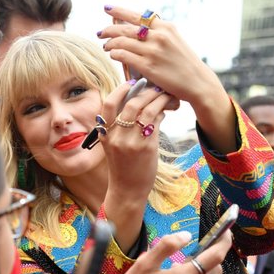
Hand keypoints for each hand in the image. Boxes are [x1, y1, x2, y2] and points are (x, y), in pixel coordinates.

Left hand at [97, 6, 235, 153]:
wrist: (197, 82)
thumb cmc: (184, 63)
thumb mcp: (174, 40)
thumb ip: (158, 32)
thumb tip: (138, 27)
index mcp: (165, 27)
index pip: (137, 15)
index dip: (119, 11)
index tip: (106, 8)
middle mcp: (159, 36)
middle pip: (126, 28)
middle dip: (109, 29)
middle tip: (100, 32)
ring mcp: (153, 51)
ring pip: (122, 42)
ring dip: (110, 43)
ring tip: (106, 46)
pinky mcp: (148, 66)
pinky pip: (124, 56)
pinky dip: (115, 54)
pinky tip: (113, 55)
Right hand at [97, 81, 177, 249]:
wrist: (127, 190)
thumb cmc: (123, 166)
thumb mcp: (113, 146)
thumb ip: (119, 126)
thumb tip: (138, 102)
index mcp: (105, 134)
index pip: (109, 104)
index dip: (120, 90)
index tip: (131, 82)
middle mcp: (115, 136)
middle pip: (132, 104)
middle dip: (147, 91)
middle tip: (156, 87)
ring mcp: (131, 142)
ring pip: (147, 110)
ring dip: (159, 99)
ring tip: (166, 95)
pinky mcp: (146, 147)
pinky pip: (156, 122)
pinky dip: (163, 112)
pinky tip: (168, 110)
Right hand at [103, 231, 230, 273]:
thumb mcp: (143, 264)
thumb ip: (166, 246)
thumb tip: (186, 236)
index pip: (215, 256)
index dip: (223, 242)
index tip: (225, 232)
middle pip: (216, 270)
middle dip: (214, 257)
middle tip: (201, 248)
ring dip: (201, 272)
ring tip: (180, 266)